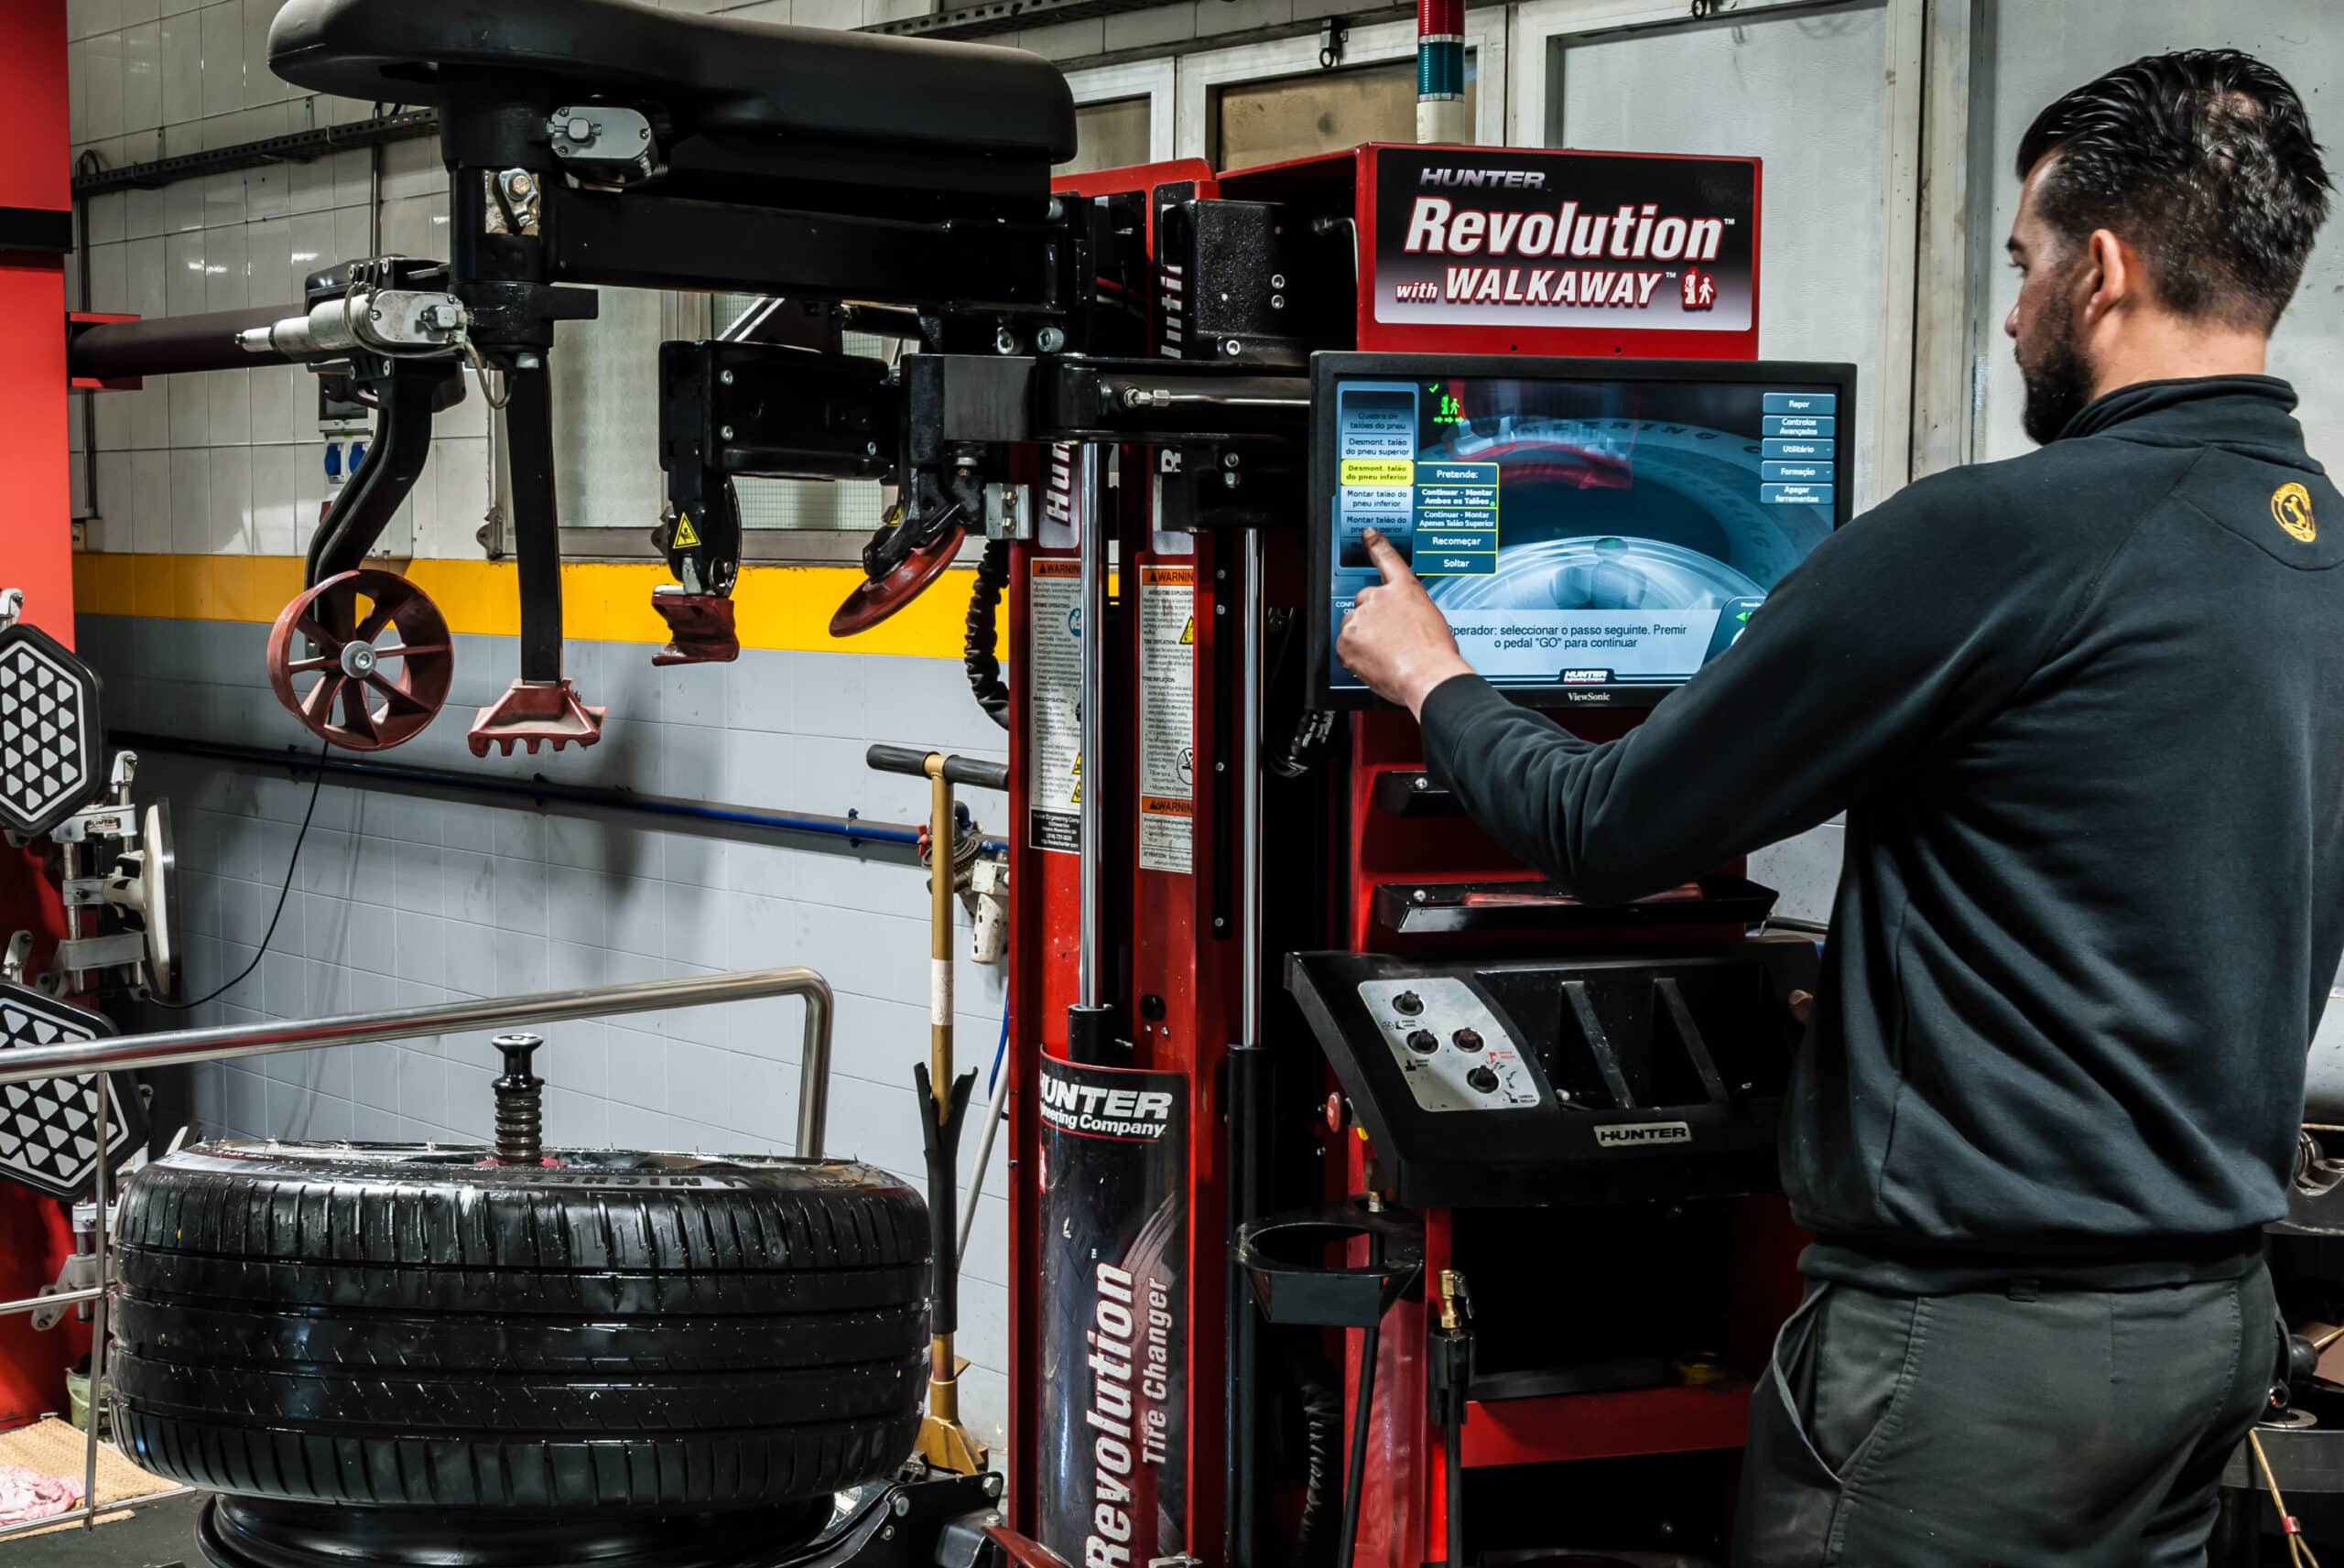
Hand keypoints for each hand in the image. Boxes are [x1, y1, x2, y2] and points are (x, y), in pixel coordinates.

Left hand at [1336, 529, 1475, 717]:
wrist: (1427, 674)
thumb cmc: (1435, 653)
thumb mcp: (1431, 620)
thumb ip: (1410, 611)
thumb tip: (1402, 621)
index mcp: (1405, 588)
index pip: (1387, 558)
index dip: (1376, 544)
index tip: (1368, 534)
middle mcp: (1379, 597)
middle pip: (1365, 601)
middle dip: (1372, 617)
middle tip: (1389, 638)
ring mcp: (1360, 617)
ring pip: (1353, 624)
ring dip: (1363, 636)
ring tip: (1385, 653)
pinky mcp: (1347, 639)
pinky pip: (1344, 646)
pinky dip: (1355, 654)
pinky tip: (1374, 662)